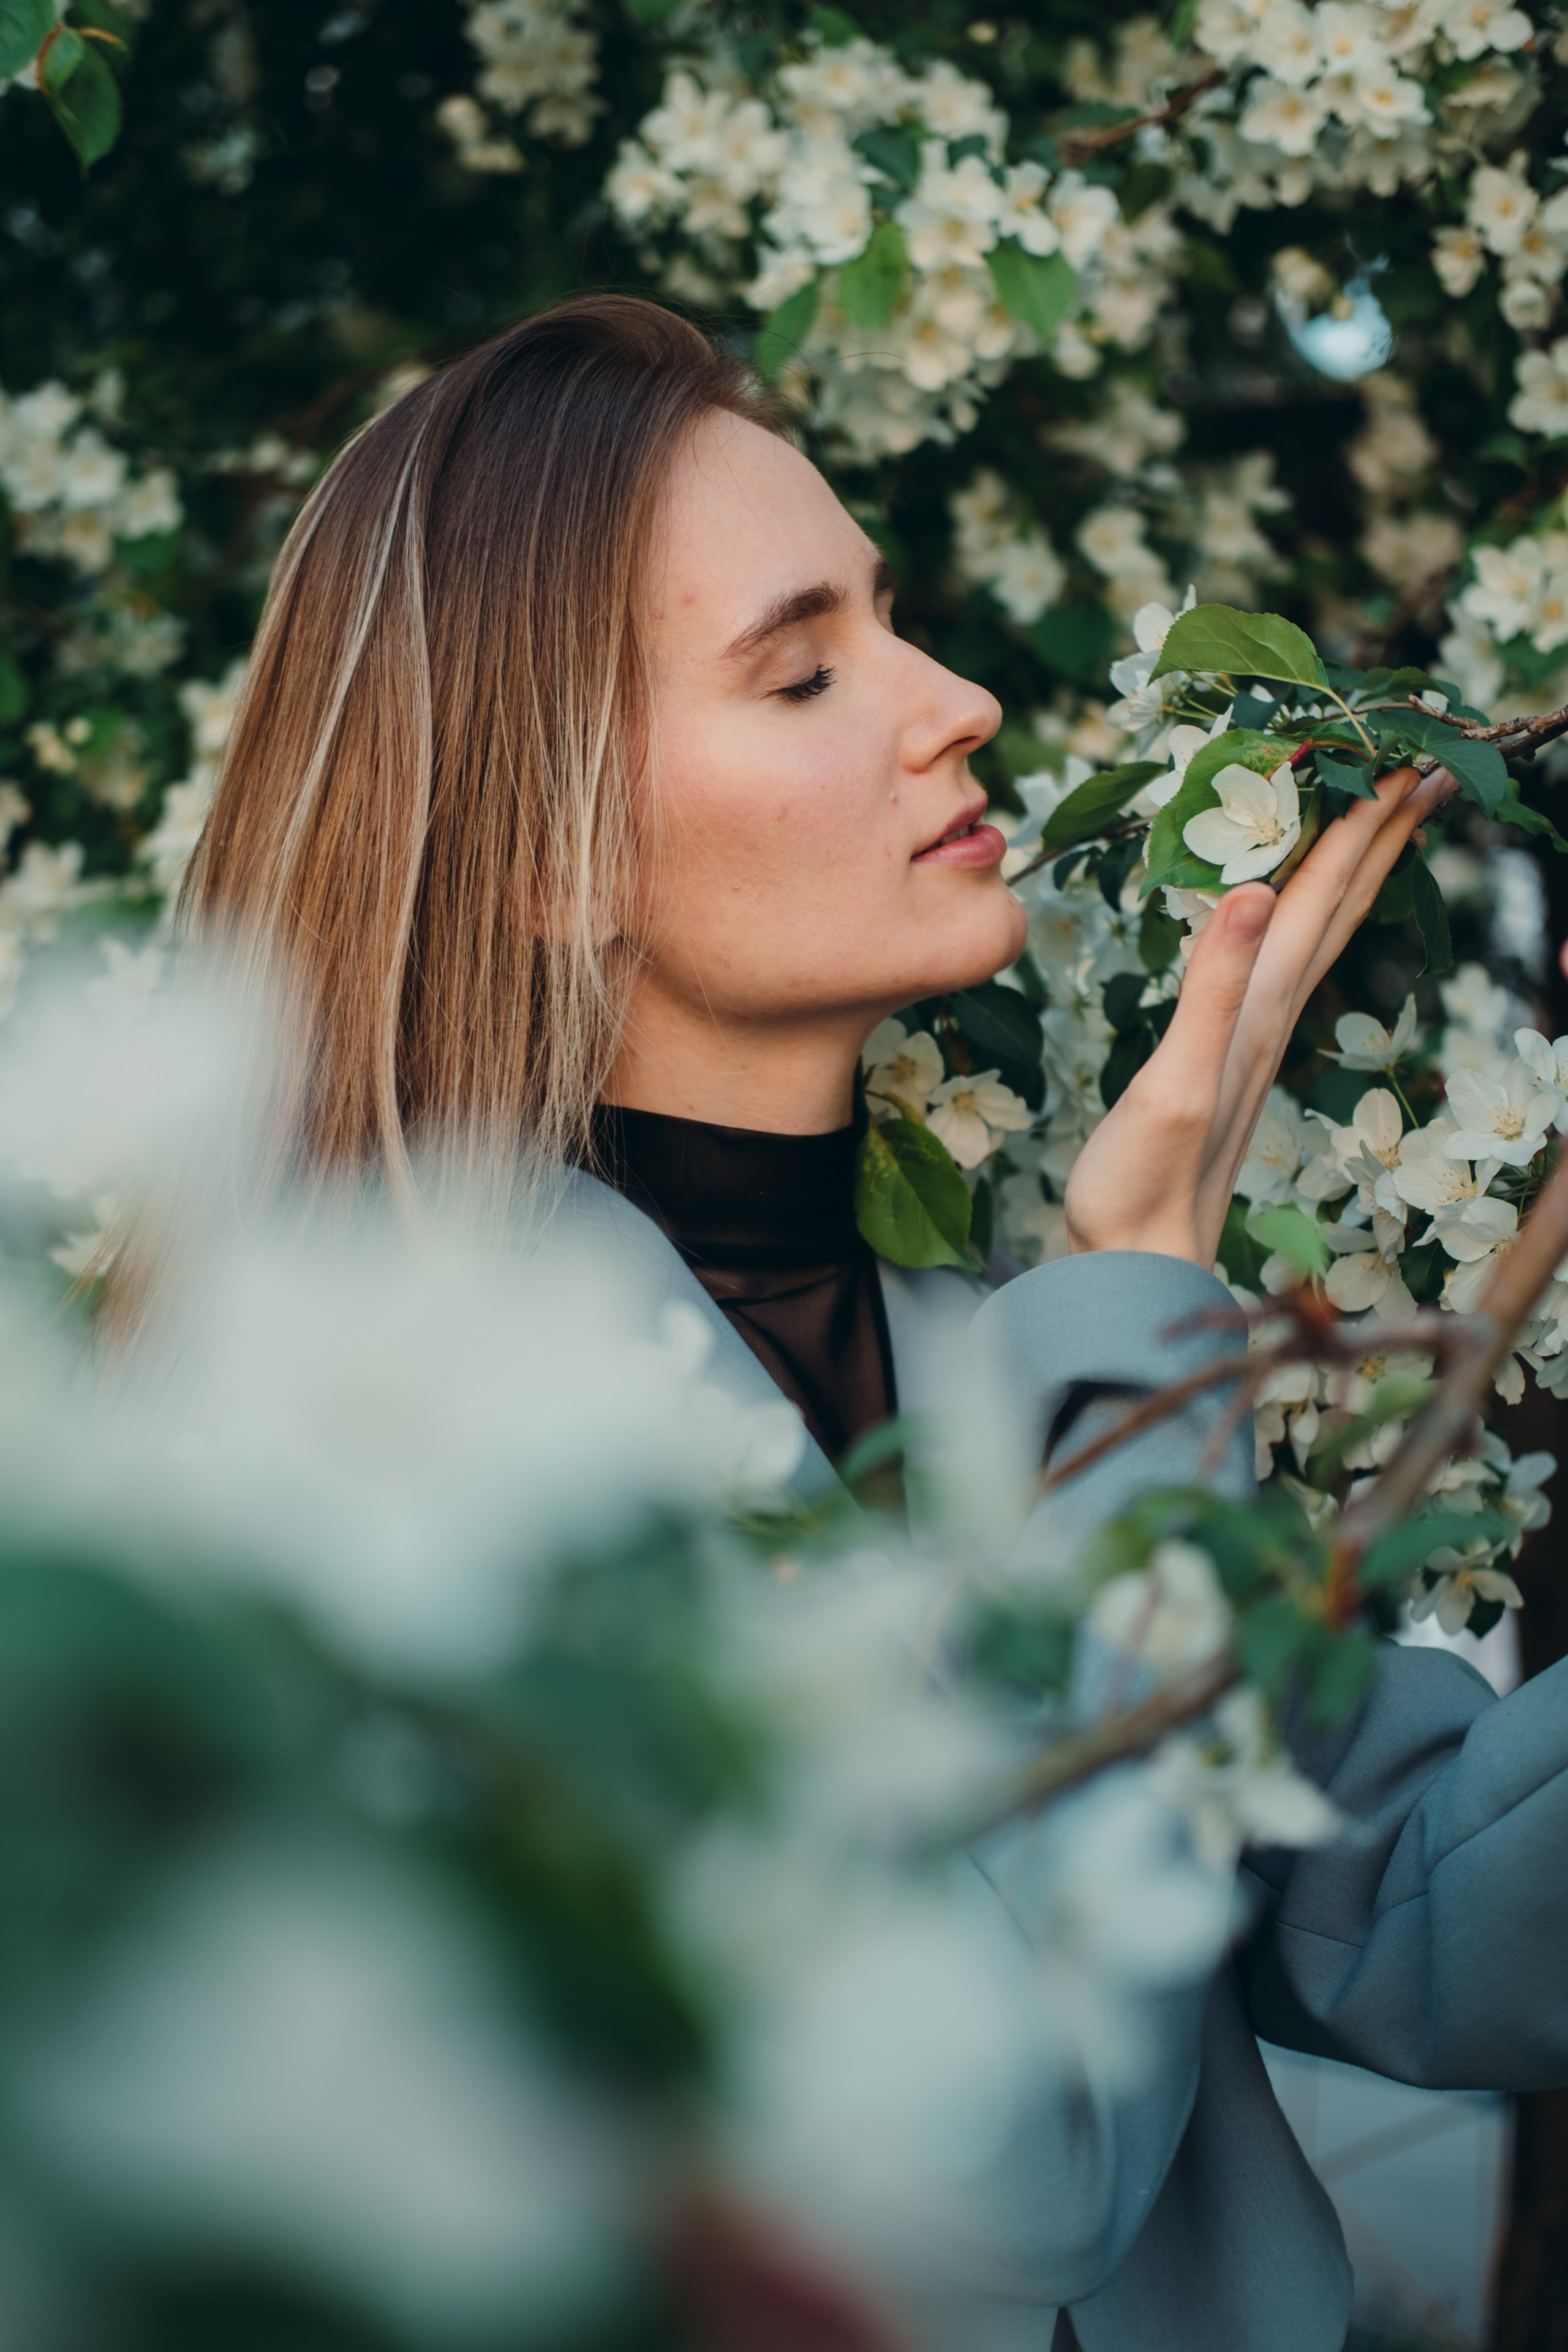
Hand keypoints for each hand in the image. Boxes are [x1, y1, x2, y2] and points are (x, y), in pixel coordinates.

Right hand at [1064, 763, 1452, 1265]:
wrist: (1137, 1261)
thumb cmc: (1144, 1182)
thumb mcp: (1173, 1082)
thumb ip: (1213, 988)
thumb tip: (1258, 893)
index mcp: (1262, 1007)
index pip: (1323, 895)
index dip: (1358, 824)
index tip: (1398, 757)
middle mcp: (1274, 1013)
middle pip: (1343, 905)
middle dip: (1381, 830)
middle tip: (1422, 763)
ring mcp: (1259, 1035)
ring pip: (1324, 932)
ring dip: (1357, 869)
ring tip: (1382, 819)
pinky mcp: (1234, 1053)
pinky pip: (1290, 960)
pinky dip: (1308, 916)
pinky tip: (1298, 912)